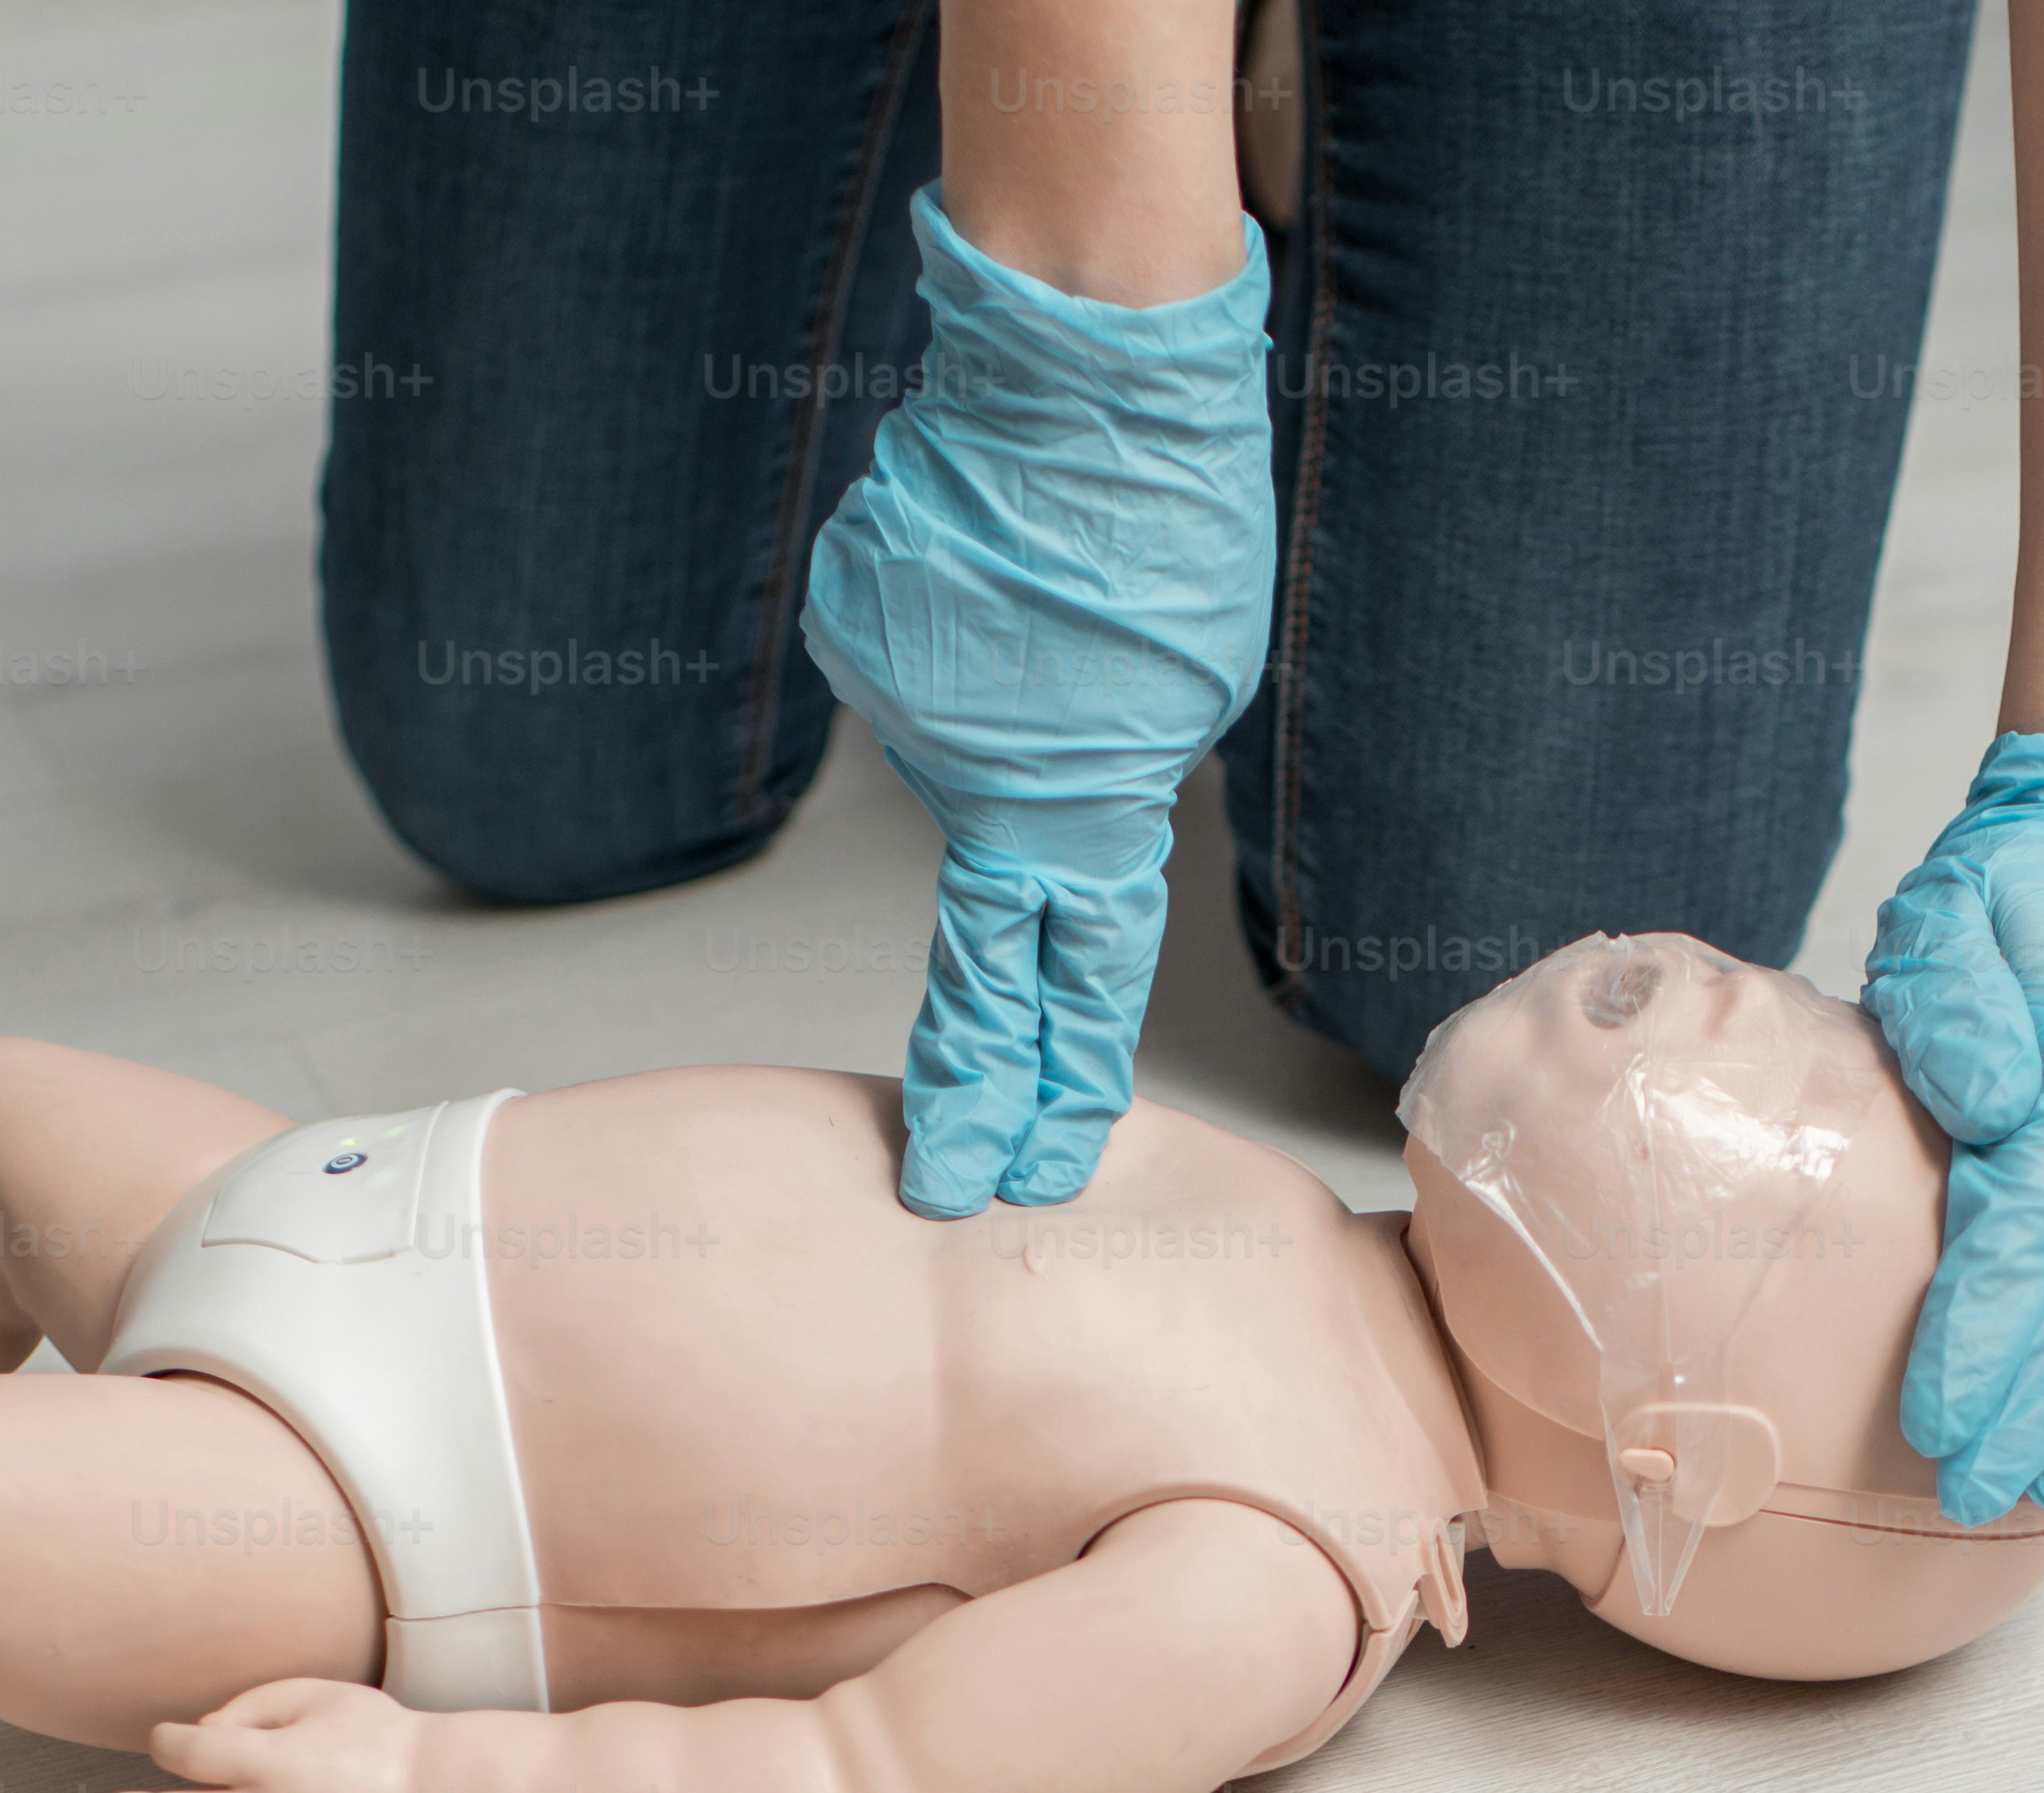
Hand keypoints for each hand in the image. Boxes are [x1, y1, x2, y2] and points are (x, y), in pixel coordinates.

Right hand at [800, 191, 1275, 1216]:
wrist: (1083, 371)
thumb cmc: (1166, 524)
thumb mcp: (1191, 689)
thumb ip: (1114, 780)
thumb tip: (1041, 788)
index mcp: (1068, 806)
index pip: (1059, 984)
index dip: (1043, 1084)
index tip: (1015, 1171)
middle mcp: (962, 773)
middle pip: (979, 943)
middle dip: (979, 1068)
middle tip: (957, 1170)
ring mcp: (894, 696)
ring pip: (957, 735)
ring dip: (1003, 701)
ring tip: (1053, 602)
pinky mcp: (852, 616)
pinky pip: (912, 650)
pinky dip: (952, 626)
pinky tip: (992, 559)